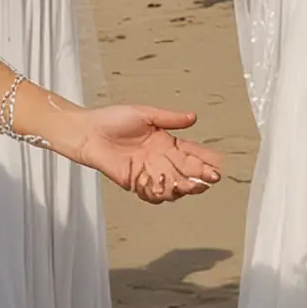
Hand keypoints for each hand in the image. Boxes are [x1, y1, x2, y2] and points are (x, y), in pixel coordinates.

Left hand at [75, 105, 221, 203]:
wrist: (88, 132)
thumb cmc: (113, 119)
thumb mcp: (145, 114)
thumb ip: (169, 118)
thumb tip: (193, 118)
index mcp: (166, 142)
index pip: (191, 152)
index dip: (205, 158)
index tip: (218, 162)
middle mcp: (160, 159)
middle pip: (186, 171)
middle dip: (200, 175)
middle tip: (211, 178)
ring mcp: (149, 172)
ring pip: (173, 185)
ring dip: (184, 186)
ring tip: (193, 185)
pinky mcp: (135, 182)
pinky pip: (153, 193)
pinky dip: (161, 193)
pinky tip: (169, 189)